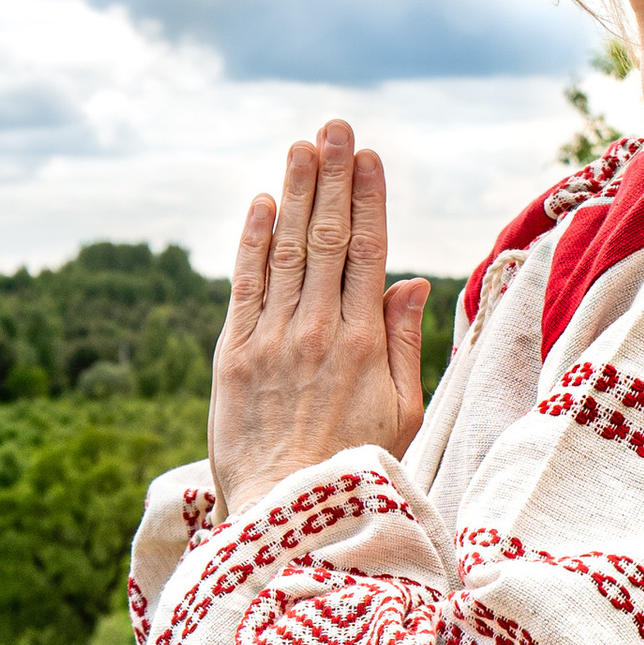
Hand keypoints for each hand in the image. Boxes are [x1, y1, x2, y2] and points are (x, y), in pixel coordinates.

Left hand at [212, 119, 430, 520]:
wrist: (290, 517)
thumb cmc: (357, 470)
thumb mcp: (403, 413)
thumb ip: (406, 343)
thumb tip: (410, 281)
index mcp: (366, 345)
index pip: (369, 253)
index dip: (369, 198)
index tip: (368, 156)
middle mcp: (318, 332)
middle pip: (328, 238)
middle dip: (331, 177)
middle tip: (333, 126)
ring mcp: (272, 341)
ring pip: (288, 252)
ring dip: (295, 194)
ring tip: (301, 146)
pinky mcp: (233, 359)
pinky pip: (246, 286)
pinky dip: (254, 242)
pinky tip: (264, 204)